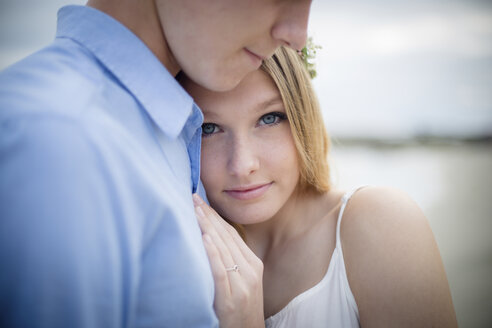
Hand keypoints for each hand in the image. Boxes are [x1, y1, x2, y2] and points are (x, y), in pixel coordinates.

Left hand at [193, 194, 264, 327]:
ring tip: (194, 211)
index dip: (215, 215)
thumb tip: (211, 237)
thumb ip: (232, 260)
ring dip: (207, 228)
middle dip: (208, 216)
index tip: (200, 200)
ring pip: (223, 250)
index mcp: (253, 263)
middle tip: (192, 198)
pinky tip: (203, 239)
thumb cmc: (241, 307)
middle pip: (226, 237)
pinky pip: (221, 272)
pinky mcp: (232, 299)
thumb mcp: (243, 280)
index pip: (231, 233)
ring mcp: (242, 284)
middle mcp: (250, 270)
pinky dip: (212, 254)